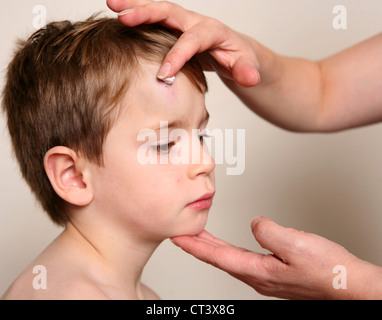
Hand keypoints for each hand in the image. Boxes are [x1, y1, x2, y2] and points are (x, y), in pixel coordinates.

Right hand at [107, 0, 259, 86]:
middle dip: (147, 13)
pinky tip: (119, 17)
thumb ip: (247, 71)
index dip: (178, 55)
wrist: (238, 53)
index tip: (163, 74)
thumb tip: (249, 78)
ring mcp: (184, 25)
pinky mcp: (176, 31)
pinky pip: (156, 21)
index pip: (193, 39)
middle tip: (123, 17)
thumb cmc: (242, 60)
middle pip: (170, 11)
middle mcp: (196, 23)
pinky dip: (138, 16)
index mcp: (213, 32)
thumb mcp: (249, 67)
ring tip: (112, 4)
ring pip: (159, 11)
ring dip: (136, 7)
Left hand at [171, 216, 369, 299]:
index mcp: (258, 271)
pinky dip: (228, 249)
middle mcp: (258, 276)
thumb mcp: (296, 244)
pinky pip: (242, 258)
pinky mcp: (273, 272)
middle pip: (219, 258)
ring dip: (211, 247)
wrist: (347, 284)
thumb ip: (269, 232)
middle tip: (181, 235)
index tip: (178, 238)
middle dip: (198, 246)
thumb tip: (254, 223)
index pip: (217, 256)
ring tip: (199, 237)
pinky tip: (228, 247)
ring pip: (229, 259)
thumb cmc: (327, 270)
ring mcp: (265, 276)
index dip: (195, 246)